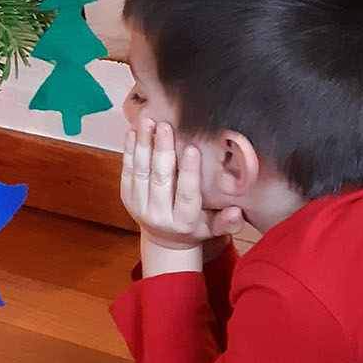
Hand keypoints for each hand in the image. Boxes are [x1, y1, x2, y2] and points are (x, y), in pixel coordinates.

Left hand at [121, 118, 241, 249]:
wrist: (164, 240)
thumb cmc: (194, 227)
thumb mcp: (214, 228)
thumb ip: (227, 222)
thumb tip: (236, 212)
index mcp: (183, 221)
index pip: (187, 194)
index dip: (189, 171)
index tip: (192, 148)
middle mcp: (158, 214)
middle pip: (160, 179)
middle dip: (163, 151)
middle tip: (166, 126)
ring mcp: (139, 205)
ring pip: (141, 171)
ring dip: (144, 145)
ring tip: (149, 123)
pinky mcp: (127, 196)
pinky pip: (127, 170)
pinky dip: (130, 149)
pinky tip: (134, 131)